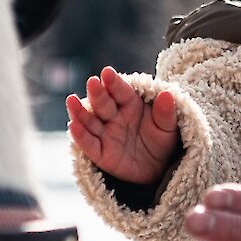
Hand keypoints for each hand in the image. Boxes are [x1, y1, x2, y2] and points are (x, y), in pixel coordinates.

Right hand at [67, 66, 179, 184]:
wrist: (157, 168)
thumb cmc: (161, 141)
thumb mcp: (169, 128)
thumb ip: (166, 113)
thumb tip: (167, 94)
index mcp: (130, 104)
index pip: (120, 91)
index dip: (113, 82)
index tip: (107, 73)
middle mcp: (114, 116)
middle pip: (103, 103)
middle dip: (97, 93)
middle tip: (92, 82)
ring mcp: (105, 134)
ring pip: (90, 121)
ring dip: (80, 111)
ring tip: (71, 100)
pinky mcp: (100, 153)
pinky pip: (89, 144)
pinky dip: (81, 136)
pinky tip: (74, 126)